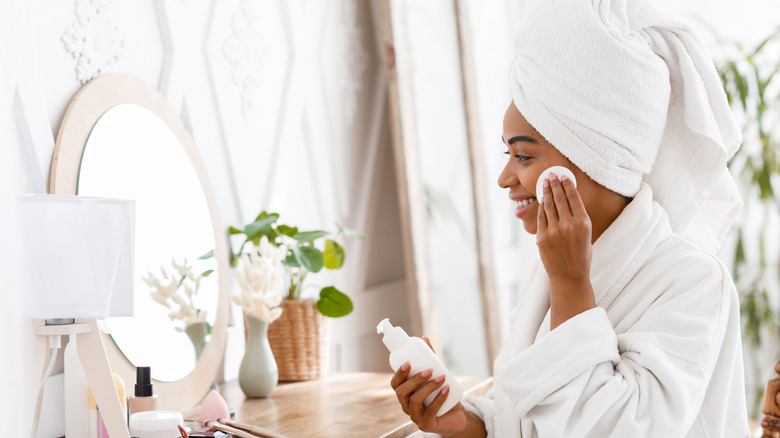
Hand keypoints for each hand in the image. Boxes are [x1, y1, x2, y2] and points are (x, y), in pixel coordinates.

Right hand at [390, 362, 468, 434]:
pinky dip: (439, 399)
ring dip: (428, 388)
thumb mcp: (437, 376)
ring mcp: (415, 417)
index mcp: (405, 394)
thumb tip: (424, 338)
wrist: (457, 417)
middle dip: (414, 380)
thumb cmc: (443, 395)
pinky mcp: (426, 425)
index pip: (395, 384)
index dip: (399, 373)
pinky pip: (430, 412)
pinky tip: (447, 390)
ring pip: (415, 401)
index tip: (409, 362)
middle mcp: (406, 406)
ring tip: (441, 378)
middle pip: (401, 392)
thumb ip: (431, 360)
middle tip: (430, 371)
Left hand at [537, 172, 595, 327]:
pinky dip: (541, 208)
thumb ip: (578, 218)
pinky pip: (541, 217)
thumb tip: (568, 199)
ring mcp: (554, 231)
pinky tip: (541, 201)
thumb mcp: (586, 234)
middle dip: (554, 184)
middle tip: (551, 175)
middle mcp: (569, 225)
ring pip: (548, 206)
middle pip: (559, 198)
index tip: (563, 176)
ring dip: (545, 192)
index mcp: (583, 223)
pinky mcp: (542, 237)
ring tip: (544, 183)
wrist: (569, 276)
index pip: (573, 198)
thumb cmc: (581, 255)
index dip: (567, 185)